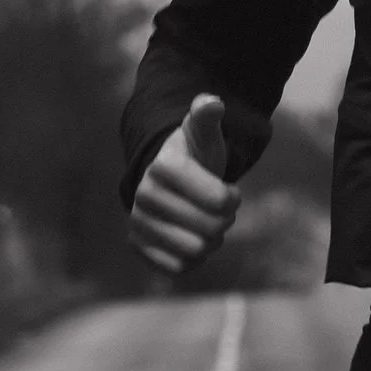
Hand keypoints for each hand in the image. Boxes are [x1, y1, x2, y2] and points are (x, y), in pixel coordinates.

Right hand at [129, 93, 242, 273]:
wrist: (167, 181)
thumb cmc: (193, 156)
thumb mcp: (202, 133)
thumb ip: (207, 116)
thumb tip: (211, 103)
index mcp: (163, 166)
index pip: (221, 201)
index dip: (232, 200)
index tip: (227, 191)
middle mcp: (144, 194)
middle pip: (212, 229)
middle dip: (223, 222)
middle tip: (217, 211)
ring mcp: (138, 222)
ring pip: (197, 250)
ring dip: (210, 241)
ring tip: (204, 225)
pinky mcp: (138, 246)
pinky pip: (180, 267)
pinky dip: (194, 258)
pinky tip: (190, 240)